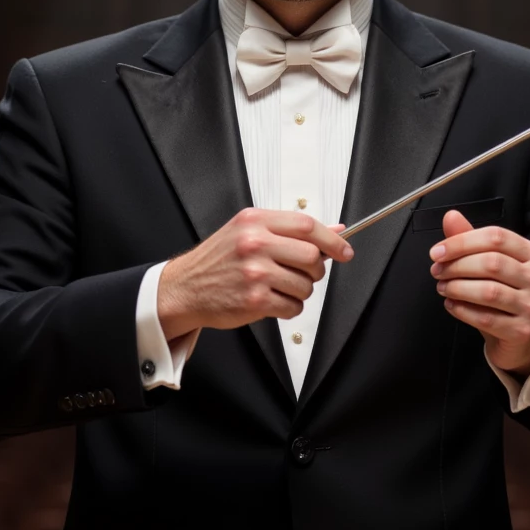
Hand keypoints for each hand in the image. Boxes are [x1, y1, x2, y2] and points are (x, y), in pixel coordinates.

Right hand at [157, 208, 353, 341]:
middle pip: (311, 257)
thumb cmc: (217, 260)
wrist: (184, 288)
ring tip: (279, 288)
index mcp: (255, 221)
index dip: (332, 241)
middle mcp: (254, 243)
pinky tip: (272, 301)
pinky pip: (293, 307)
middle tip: (303, 273)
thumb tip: (334, 230)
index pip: (307, 226)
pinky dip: (289, 308)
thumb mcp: (248, 231)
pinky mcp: (254, 300)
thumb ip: (289, 230)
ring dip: (300, 291)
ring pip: (305, 285)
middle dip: (315, 270)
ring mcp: (254, 272)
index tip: (344, 251)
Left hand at [429, 210, 529, 376]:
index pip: (496, 237)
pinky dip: (462, 310)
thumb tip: (451, 216)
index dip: (462, 242)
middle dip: (456, 265)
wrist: (526, 337)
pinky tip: (451, 305)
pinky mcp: (522, 330)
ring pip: (488, 291)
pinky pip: (486, 318)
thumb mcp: (494, 264)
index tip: (437, 251)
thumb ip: (472, 240)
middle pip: (491, 262)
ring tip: (443, 287)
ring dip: (457, 287)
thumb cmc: (508, 295)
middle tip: (437, 271)